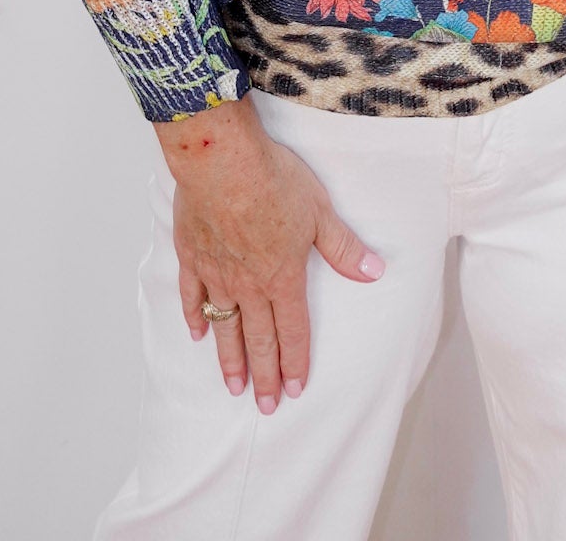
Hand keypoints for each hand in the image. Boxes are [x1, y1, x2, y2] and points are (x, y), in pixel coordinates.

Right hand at [155, 96, 384, 411]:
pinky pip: (192, 296)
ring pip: (225, 327)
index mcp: (283, 277)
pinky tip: (197, 334)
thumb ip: (344, 247)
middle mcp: (249, 284)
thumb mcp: (320, 211)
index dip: (295, 364)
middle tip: (264, 408)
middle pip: (259, 339)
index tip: (294, 391)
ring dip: (230, 359)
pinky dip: (194, 317)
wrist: (221, 158)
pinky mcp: (191, 255)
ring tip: (233, 386)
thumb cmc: (273, 179)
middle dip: (264, 376)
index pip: (293, 332)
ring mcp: (217, 273)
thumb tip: (374, 272)